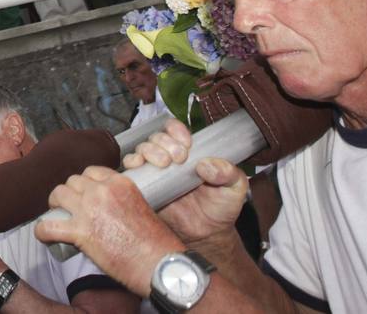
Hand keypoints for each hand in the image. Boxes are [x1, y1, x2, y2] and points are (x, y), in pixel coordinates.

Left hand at [36, 165, 181, 295]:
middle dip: (70, 192)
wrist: (159, 264)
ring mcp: (89, 209)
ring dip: (55, 204)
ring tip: (57, 214)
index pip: (92, 171)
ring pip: (58, 193)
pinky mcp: (80, 232)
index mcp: (120, 183)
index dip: (85, 183)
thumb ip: (121, 201)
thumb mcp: (142, 208)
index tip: (84, 193)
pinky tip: (44, 234)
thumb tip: (108, 210)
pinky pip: (49, 226)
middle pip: (73, 180)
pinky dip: (43, 231)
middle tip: (70, 205)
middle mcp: (102, 191)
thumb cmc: (156, 242)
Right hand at [123, 120, 249, 245]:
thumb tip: (206, 165)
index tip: (187, 143)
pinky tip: (139, 166)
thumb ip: (228, 172)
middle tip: (179, 158)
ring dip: (149, 150)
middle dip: (165, 142)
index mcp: (189, 153)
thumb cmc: (221, 209)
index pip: (175, 130)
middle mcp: (169, 159)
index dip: (176, 131)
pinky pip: (131, 170)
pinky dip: (131, 163)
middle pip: (157, 137)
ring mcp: (155, 173)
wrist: (207, 236)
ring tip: (164, 164)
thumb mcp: (235, 187)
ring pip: (142, 149)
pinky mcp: (144, 187)